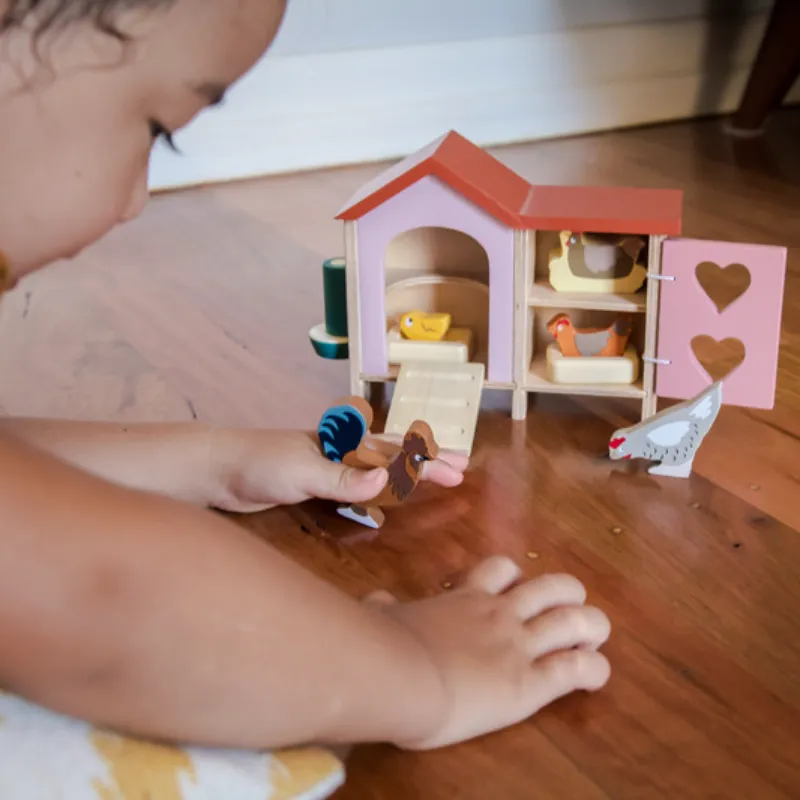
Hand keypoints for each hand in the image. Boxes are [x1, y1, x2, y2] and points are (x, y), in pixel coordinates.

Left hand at [211, 428, 467, 512]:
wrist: (215, 468)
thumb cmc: (257, 464)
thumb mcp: (301, 471)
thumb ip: (343, 477)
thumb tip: (387, 479)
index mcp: (342, 443)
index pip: (395, 451)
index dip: (427, 461)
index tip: (459, 469)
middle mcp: (340, 450)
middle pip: (393, 454)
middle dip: (426, 462)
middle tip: (459, 471)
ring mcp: (327, 465)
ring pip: (378, 467)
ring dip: (406, 473)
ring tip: (432, 476)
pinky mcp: (313, 482)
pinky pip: (357, 483)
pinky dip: (378, 487)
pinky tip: (384, 494)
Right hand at [364, 556, 610, 749]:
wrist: (398, 673)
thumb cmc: (383, 643)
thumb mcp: (381, 616)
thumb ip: (383, 606)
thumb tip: (374, 599)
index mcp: (465, 598)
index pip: (501, 570)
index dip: (517, 576)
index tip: (519, 589)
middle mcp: (499, 613)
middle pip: (552, 587)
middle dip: (569, 594)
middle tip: (571, 609)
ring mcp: (518, 645)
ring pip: (574, 622)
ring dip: (592, 625)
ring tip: (595, 635)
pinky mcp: (530, 683)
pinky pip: (576, 670)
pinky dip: (594, 670)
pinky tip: (596, 675)